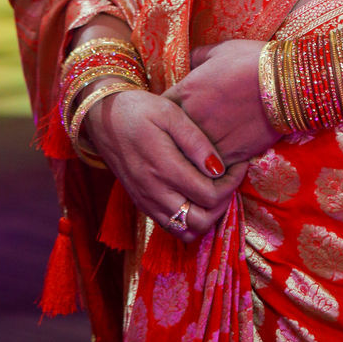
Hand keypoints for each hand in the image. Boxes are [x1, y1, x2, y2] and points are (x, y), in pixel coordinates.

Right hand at [84, 87, 246, 241]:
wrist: (103, 118)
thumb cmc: (140, 110)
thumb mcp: (170, 113)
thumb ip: (196, 141)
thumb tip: (218, 168)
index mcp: (164, 168)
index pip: (209, 195)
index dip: (231, 184)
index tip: (239, 165)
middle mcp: (154, 192)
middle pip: (201, 221)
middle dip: (223, 204)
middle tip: (230, 179)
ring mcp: (146, 202)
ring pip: (186, 232)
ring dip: (207, 216)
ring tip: (215, 189)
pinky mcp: (142, 204)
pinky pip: (171, 228)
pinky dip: (189, 220)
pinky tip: (196, 195)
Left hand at [165, 40, 279, 166]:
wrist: (284, 83)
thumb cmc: (252, 61)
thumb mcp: (221, 50)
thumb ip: (200, 57)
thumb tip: (191, 60)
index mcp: (186, 92)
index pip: (160, 110)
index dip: (164, 115)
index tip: (171, 117)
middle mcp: (192, 119)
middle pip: (169, 138)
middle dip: (172, 140)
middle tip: (177, 141)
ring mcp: (209, 141)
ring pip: (187, 159)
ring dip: (190, 158)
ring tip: (194, 159)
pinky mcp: (229, 157)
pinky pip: (211, 171)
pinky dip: (212, 170)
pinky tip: (214, 168)